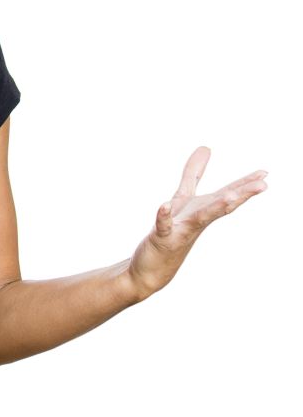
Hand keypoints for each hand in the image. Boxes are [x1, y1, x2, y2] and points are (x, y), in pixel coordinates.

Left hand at [127, 146, 267, 300]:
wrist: (152, 268)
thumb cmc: (172, 230)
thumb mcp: (183, 198)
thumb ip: (193, 173)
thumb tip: (206, 147)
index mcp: (204, 210)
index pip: (228, 195)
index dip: (245, 184)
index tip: (265, 173)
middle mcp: (197, 221)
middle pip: (221, 205)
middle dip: (241, 194)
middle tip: (263, 184)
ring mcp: (181, 231)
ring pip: (200, 218)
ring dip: (215, 207)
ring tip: (230, 196)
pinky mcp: (162, 239)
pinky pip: (164, 226)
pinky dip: (164, 215)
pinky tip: (164, 205)